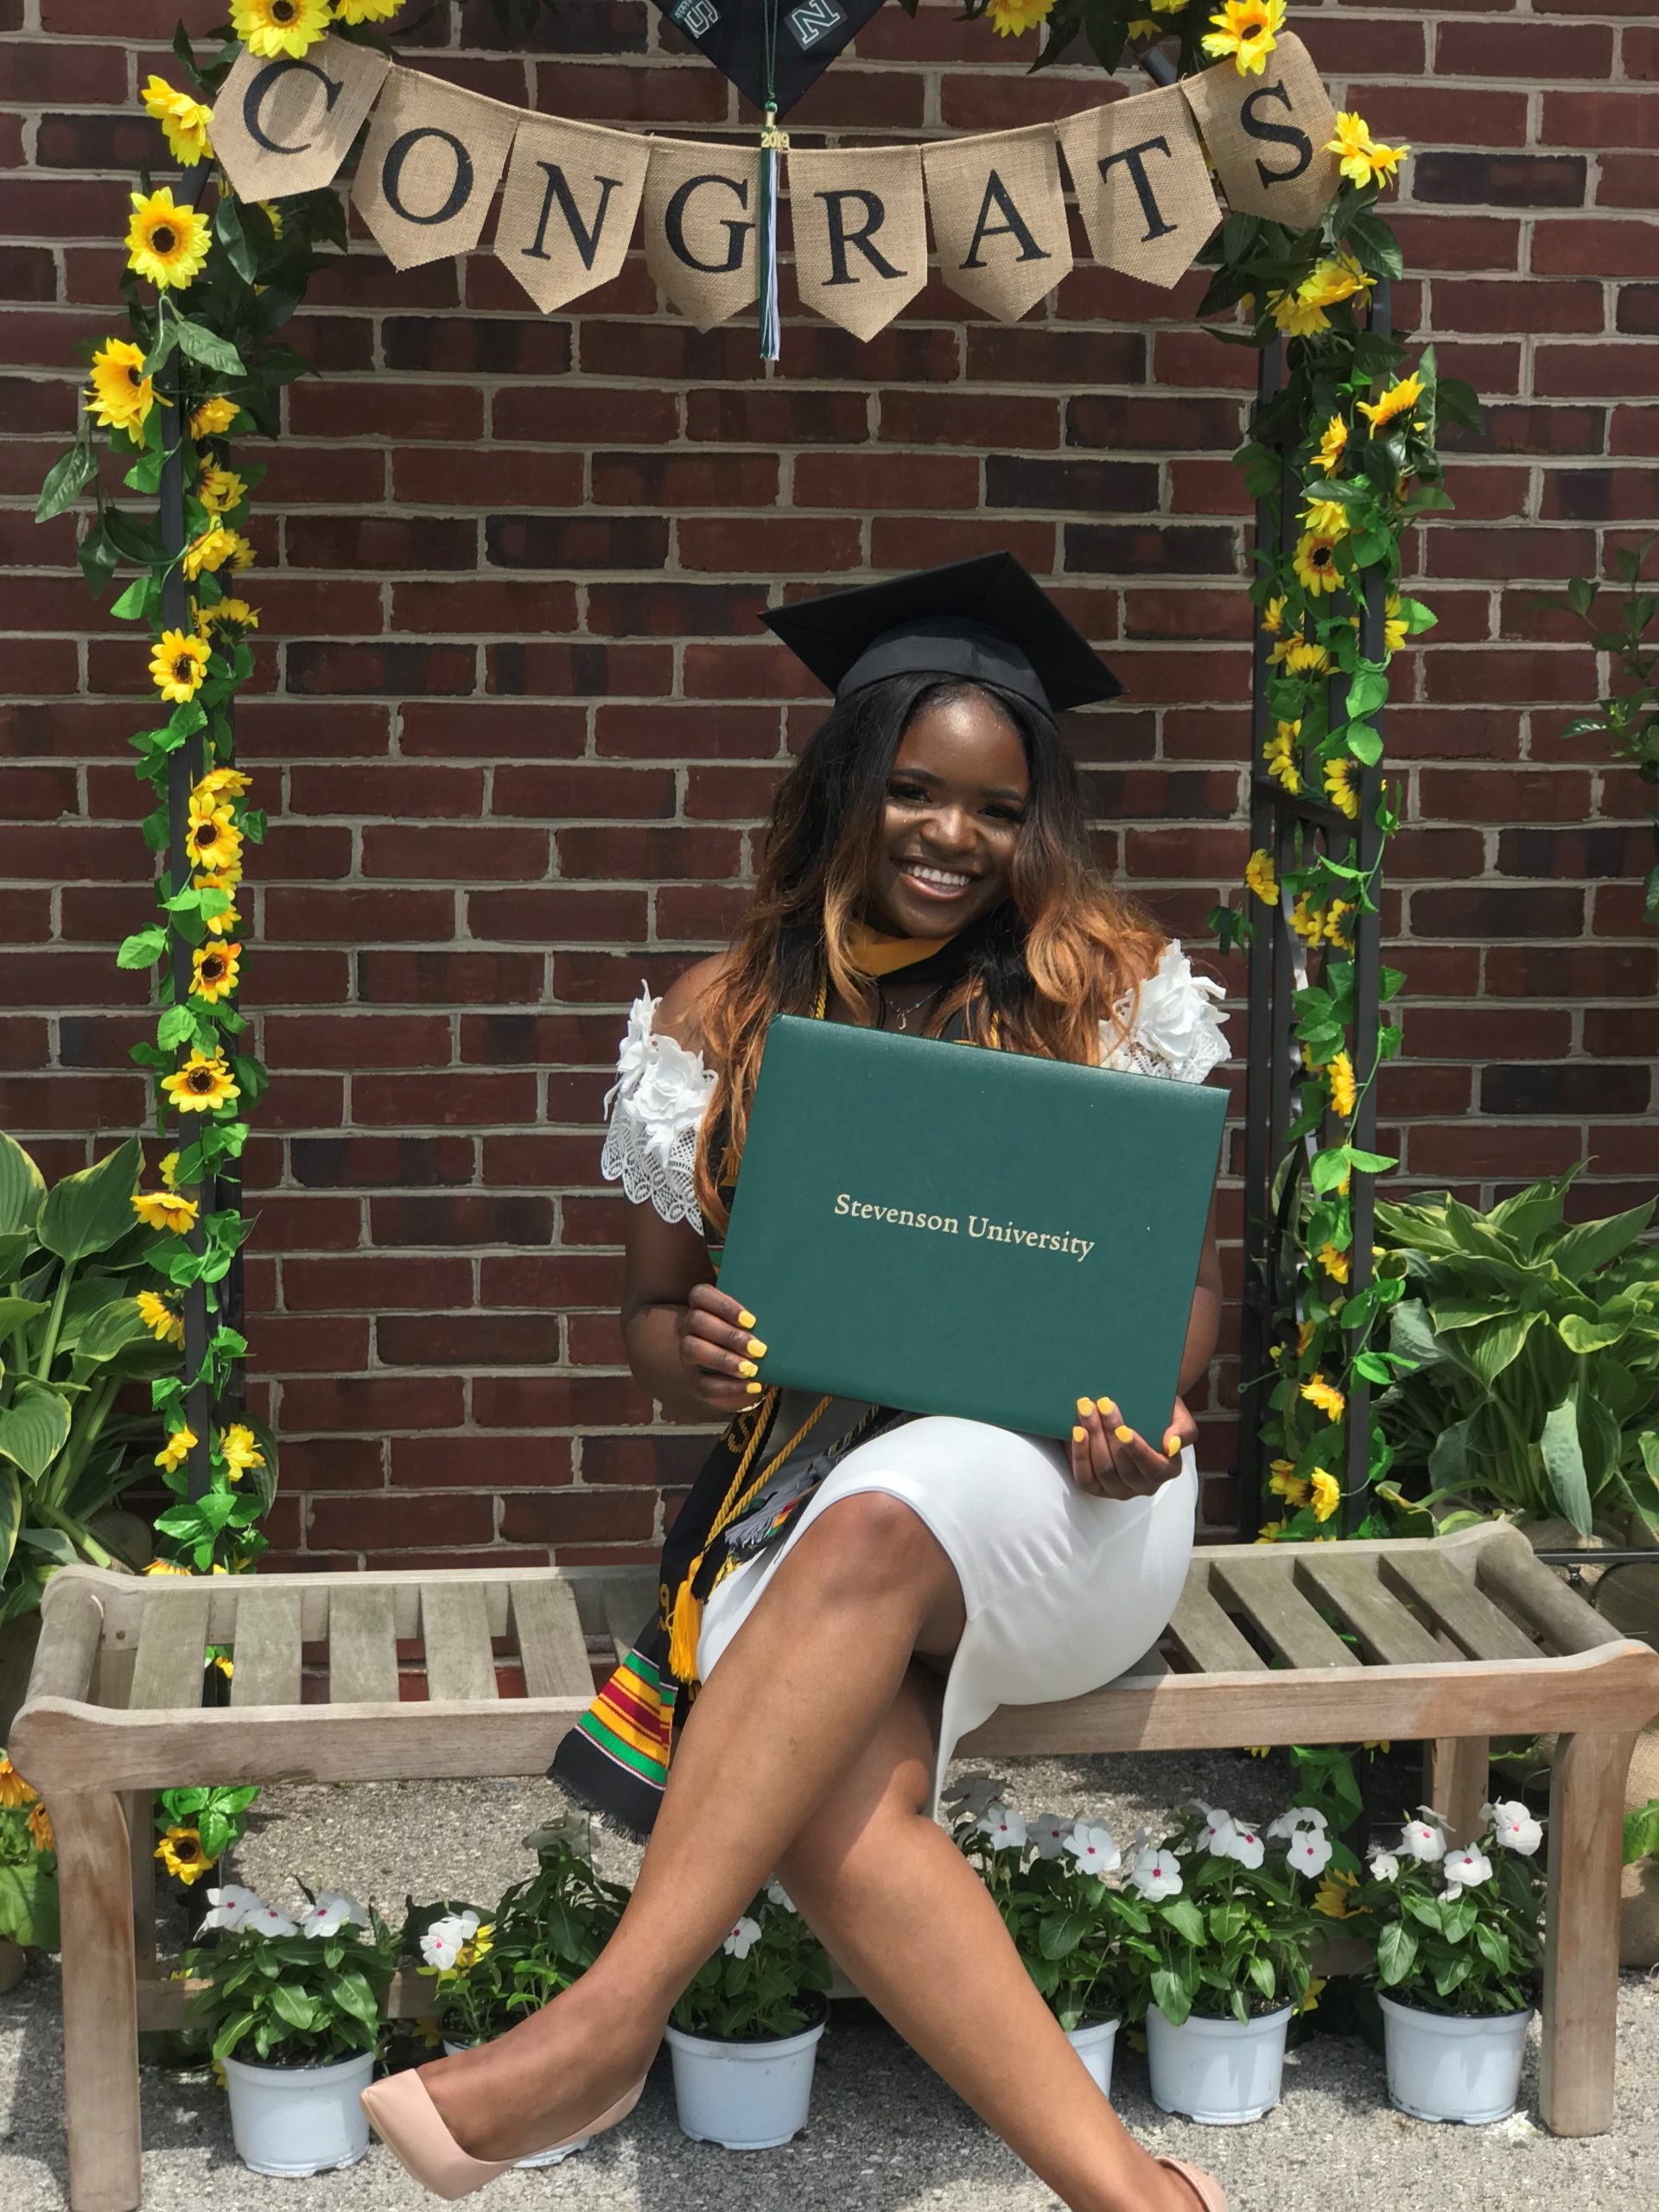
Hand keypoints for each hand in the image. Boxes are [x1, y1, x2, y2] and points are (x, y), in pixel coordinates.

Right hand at [675, 1283, 767, 1415]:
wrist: (733, 1365)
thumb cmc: (746, 1334)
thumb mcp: (749, 1322)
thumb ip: (756, 1318)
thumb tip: (784, 1315)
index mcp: (702, 1306)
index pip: (701, 1295)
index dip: (723, 1305)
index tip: (750, 1320)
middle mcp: (688, 1327)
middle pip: (697, 1321)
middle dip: (728, 1335)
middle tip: (758, 1348)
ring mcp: (687, 1354)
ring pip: (692, 1350)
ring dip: (724, 1360)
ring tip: (751, 1369)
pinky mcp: (693, 1380)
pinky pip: (704, 1384)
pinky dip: (730, 1387)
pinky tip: (753, 1385)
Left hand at [1068, 1393, 1195, 1500]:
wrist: (1137, 1411)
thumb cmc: (1159, 1414)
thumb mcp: (1179, 1417)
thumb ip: (1183, 1431)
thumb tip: (1171, 1446)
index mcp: (1166, 1471)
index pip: (1152, 1468)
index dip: (1138, 1451)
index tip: (1125, 1430)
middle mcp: (1143, 1486)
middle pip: (1123, 1467)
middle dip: (1110, 1433)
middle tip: (1102, 1404)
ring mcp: (1118, 1489)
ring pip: (1103, 1471)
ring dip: (1093, 1438)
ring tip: (1087, 1410)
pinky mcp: (1096, 1487)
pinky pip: (1085, 1478)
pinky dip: (1079, 1455)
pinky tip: (1077, 1432)